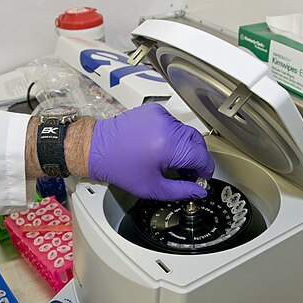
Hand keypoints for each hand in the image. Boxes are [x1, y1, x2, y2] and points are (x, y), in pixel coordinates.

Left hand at [89, 103, 214, 200]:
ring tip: (170, 160)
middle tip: (187, 172)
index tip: (202, 177)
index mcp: (170, 146)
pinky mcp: (154, 111)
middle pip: (197, 141)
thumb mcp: (153, 187)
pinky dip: (172, 135)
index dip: (205, 169)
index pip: (202, 156)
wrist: (97, 148)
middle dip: (196, 158)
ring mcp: (161, 116)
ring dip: (184, 146)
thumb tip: (198, 191)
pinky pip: (173, 123)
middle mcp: (167, 127)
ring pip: (186, 132)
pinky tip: (160, 146)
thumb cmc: (119, 167)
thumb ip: (181, 191)